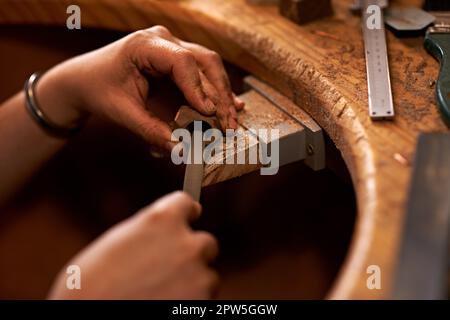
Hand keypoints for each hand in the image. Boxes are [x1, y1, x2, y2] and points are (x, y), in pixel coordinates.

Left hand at [36, 26, 244, 151]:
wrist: (85, 80)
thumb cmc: (99, 90)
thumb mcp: (122, 113)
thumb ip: (151, 131)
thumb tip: (181, 151)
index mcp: (145, 45)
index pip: (182, 62)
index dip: (199, 89)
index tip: (209, 114)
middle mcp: (164, 40)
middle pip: (204, 62)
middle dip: (219, 95)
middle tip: (229, 123)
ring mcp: (172, 47)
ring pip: (209, 66)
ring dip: (222, 94)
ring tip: (232, 119)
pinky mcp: (177, 60)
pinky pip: (202, 73)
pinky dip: (215, 91)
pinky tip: (231, 105)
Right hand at [48, 192, 218, 299]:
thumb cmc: (88, 286)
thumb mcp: (115, 243)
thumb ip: (147, 232)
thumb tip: (162, 232)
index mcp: (161, 220)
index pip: (187, 203)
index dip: (187, 213)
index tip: (189, 217)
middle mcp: (186, 243)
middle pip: (206, 242)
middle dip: (192, 253)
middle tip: (173, 268)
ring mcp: (198, 274)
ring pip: (207, 275)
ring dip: (192, 282)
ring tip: (161, 294)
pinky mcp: (203, 303)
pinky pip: (205, 299)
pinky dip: (190, 303)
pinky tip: (165, 305)